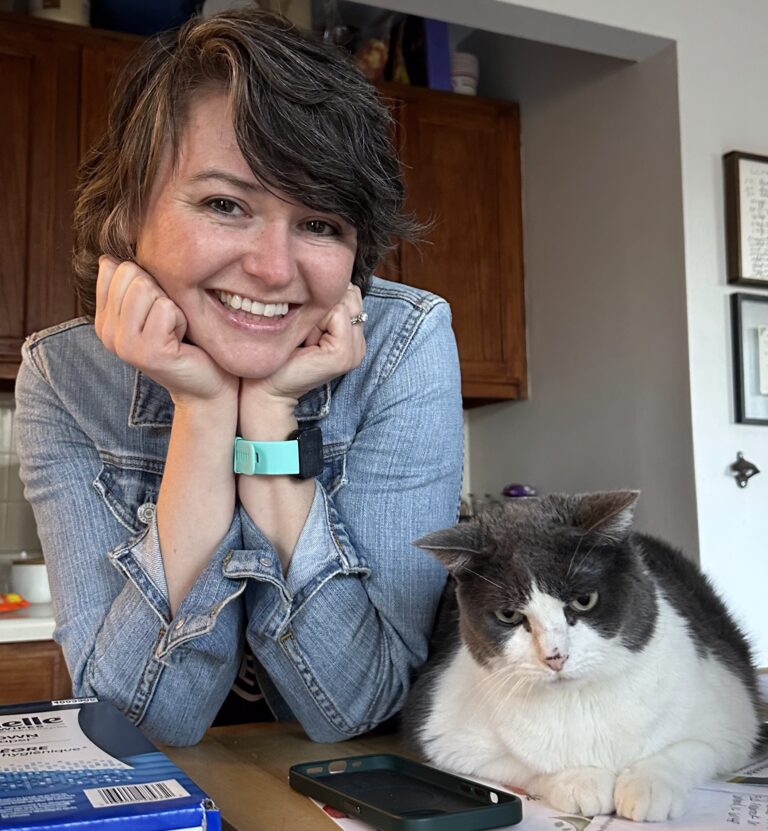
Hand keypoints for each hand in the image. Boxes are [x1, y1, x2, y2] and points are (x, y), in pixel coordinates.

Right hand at [94, 256, 237, 403]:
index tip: (156, 308)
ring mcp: (125, 344)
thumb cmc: (184, 342)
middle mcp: (107, 333)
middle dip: (159, 291)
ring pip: (146, 288)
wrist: (206, 385)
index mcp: (104, 320)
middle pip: (130, 273)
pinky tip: (181, 339)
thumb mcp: (153, 308)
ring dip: (171, 305)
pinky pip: (165, 307)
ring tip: (174, 330)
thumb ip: (132, 285)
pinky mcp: (148, 352)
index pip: (112, 267)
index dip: (145, 279)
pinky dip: (181, 319)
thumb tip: (108, 258)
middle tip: (168, 321)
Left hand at [242, 283, 366, 407]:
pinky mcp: (344, 355)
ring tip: (306, 338)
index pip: (352, 294)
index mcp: (352, 337)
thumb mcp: (306, 323)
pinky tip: (306, 342)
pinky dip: (318, 321)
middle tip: (305, 332)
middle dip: (324, 304)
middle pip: (351, 295)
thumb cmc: (279, 354)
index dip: (325, 300)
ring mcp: (355, 351)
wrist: (265, 388)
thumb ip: (324, 304)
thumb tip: (331, 276)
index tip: (306, 325)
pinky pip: (338, 314)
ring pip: (345, 302)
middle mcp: (359, 344)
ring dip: (319, 313)